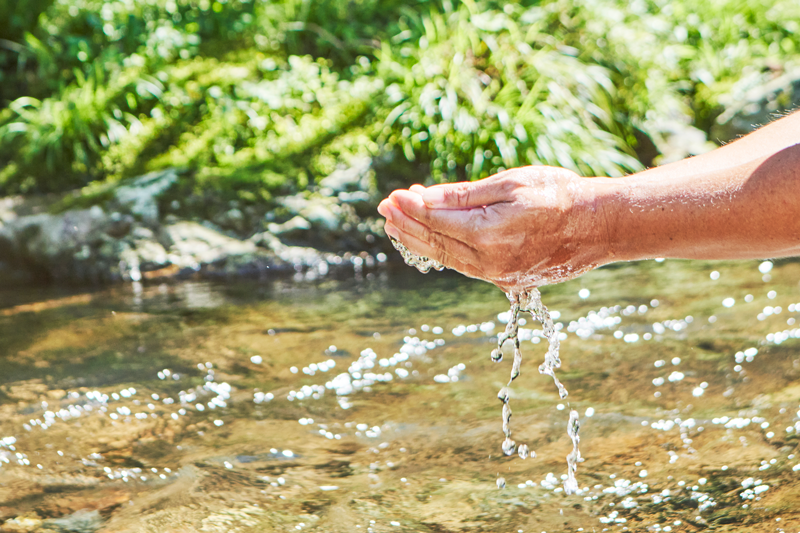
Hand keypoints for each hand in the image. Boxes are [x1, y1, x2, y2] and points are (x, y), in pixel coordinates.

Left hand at [377, 166, 612, 290]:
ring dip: (421, 241)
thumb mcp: (510, 184)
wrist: (601, 225)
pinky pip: (467, 266)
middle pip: (436, 243)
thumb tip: (424, 198)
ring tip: (399, 226)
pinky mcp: (508, 280)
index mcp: (488, 234)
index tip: (392, 196)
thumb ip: (464, 196)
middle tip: (385, 210)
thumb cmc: (559, 194)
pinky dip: (446, 252)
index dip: (411, 208)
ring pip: (449, 258)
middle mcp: (489, 261)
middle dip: (407, 226)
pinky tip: (434, 241)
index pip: (436, 221)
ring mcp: (499, 275)